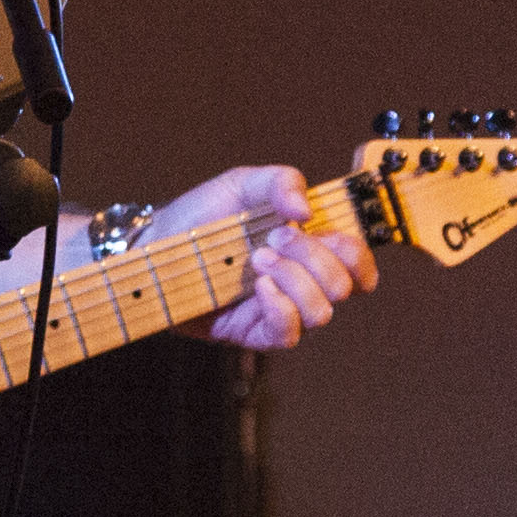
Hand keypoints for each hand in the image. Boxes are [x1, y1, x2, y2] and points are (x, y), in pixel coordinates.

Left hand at [154, 165, 376, 349]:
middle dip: (314, 257)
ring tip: (258, 260)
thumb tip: (306, 210)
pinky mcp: (254, 332)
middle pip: (345, 286)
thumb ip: (281, 182)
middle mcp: (301, 281)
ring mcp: (280, 309)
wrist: (158, 244)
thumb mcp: (243, 184)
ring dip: (295, 280)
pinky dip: (280, 307)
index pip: (358, 263)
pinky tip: (259, 287)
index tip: (323, 230)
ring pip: (321, 312)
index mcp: (309, 247)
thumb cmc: (202, 215)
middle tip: (274, 238)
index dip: (356, 253)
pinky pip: (288, 334)